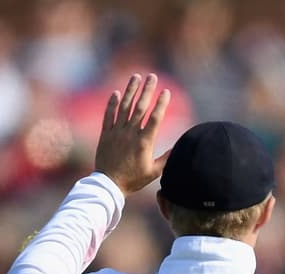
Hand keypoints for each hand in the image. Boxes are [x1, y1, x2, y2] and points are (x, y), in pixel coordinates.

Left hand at [94, 73, 171, 193]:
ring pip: (124, 107)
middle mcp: (130, 134)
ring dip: (131, 90)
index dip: (161, 103)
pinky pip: (108, 115)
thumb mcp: (153, 172)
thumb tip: (179, 147)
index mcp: (144, 142)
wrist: (109, 185)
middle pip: (140, 107)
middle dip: (147, 90)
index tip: (166, 91)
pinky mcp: (105, 134)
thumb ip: (166, 158)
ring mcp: (117, 132)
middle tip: (152, 76)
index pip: (155, 118)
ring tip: (136, 76)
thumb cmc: (133, 180)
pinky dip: (112, 103)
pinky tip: (117, 92)